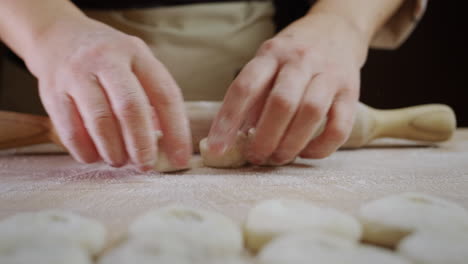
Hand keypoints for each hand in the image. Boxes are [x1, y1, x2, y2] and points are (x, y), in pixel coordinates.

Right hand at [26, 16, 191, 169]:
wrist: (58, 36)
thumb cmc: (108, 58)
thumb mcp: (136, 62)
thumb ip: (153, 95)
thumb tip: (168, 141)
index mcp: (136, 54)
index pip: (165, 95)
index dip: (176, 131)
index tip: (180, 159)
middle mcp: (106, 60)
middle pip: (130, 108)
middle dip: (141, 144)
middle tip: (146, 165)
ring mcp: (76, 75)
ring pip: (100, 122)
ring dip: (113, 151)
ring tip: (120, 161)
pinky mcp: (52, 93)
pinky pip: (71, 131)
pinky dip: (87, 151)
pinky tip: (95, 156)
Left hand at [208, 13, 369, 164]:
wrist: (337, 30)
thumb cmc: (293, 56)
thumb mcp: (268, 63)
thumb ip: (254, 96)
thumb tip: (236, 136)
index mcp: (272, 53)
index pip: (245, 86)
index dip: (228, 120)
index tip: (217, 147)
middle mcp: (301, 60)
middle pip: (281, 102)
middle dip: (264, 138)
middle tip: (255, 157)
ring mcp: (329, 75)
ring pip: (311, 113)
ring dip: (291, 144)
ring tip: (278, 158)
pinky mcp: (351, 93)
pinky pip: (339, 127)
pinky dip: (321, 147)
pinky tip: (307, 153)